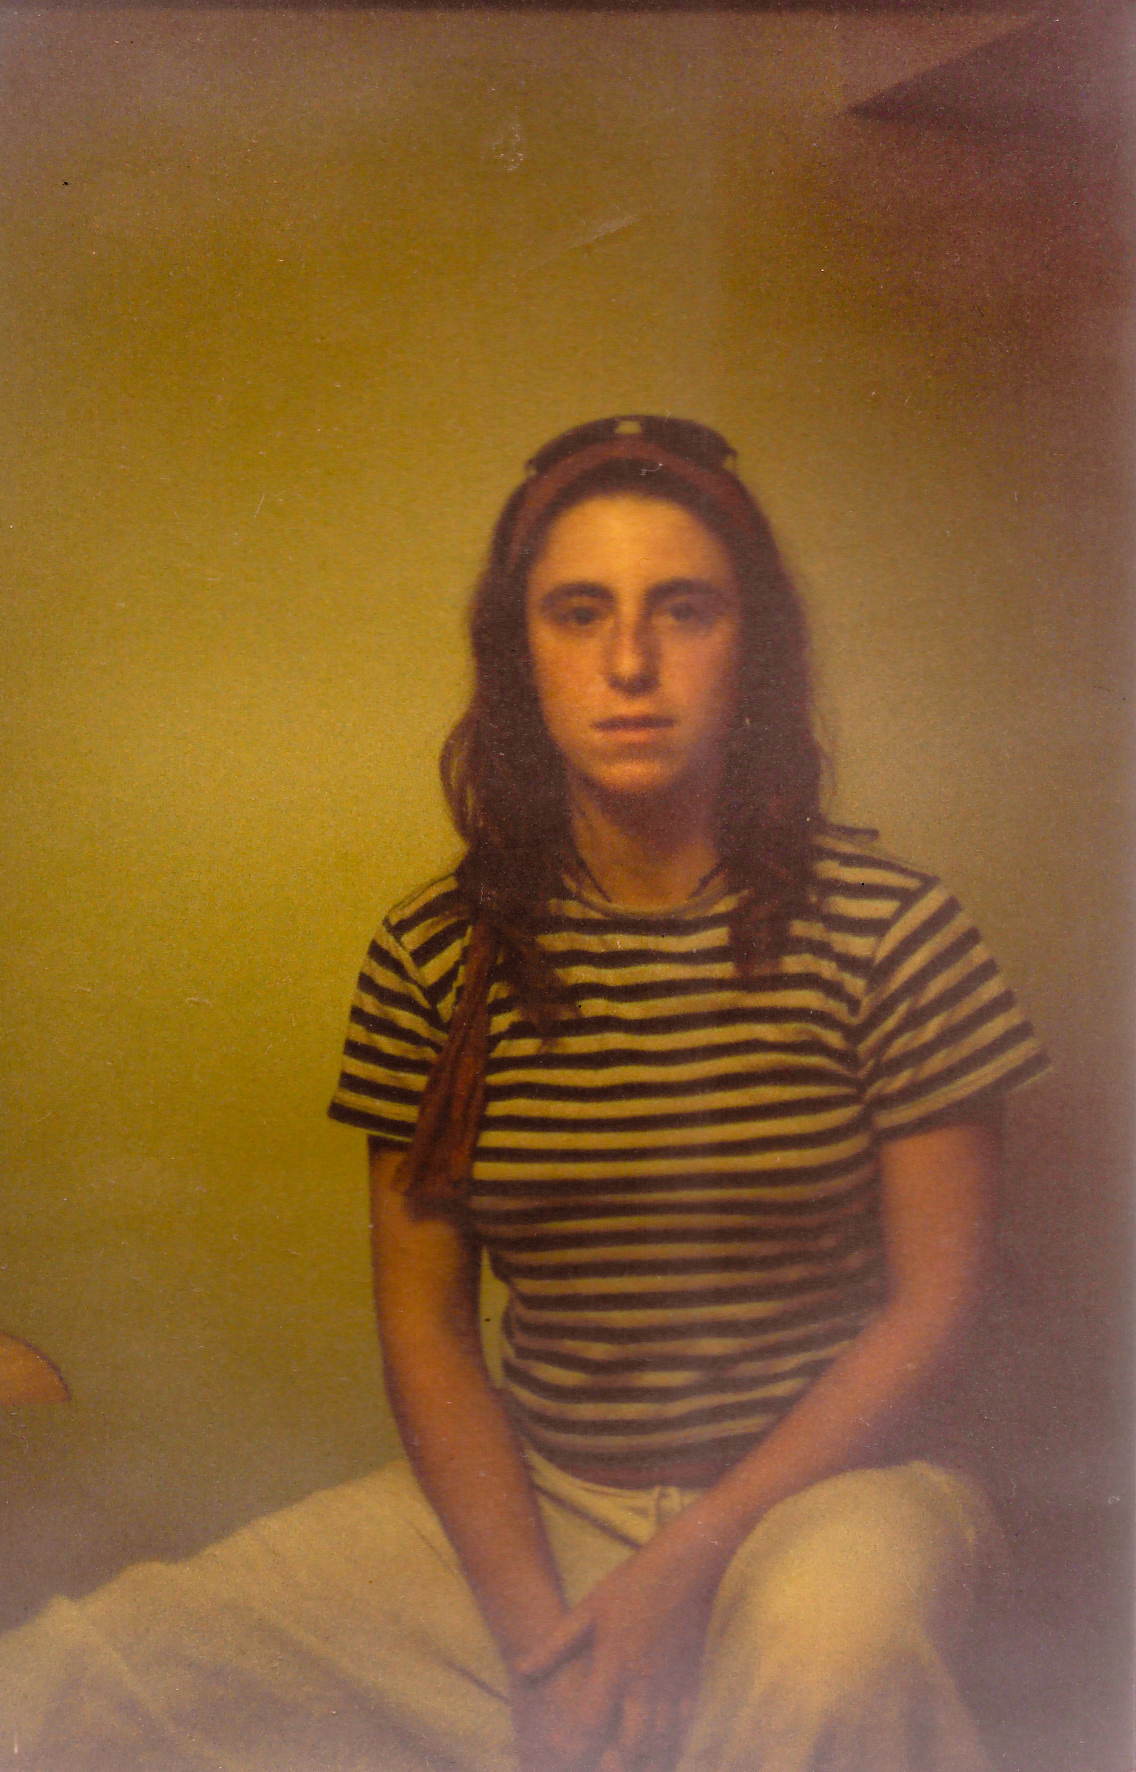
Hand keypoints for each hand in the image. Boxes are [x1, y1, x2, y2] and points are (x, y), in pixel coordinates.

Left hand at [510, 1534, 716, 1771]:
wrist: (685, 1567)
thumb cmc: (631, 1585)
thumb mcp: (588, 1610)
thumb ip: (554, 1645)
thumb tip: (521, 1670)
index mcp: (615, 1665)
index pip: (593, 1721)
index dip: (576, 1745)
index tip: (562, 1753)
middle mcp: (645, 1683)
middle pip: (632, 1745)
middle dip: (613, 1764)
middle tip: (598, 1767)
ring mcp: (673, 1686)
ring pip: (662, 1743)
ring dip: (644, 1761)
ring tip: (624, 1764)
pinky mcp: (692, 1682)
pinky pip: (684, 1728)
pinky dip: (672, 1746)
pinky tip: (658, 1752)